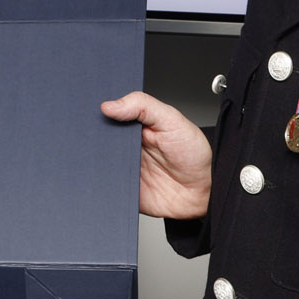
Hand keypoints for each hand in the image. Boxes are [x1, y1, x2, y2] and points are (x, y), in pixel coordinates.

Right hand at [101, 91, 212, 220]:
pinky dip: (101, 181)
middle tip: (104, 137)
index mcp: (136, 125)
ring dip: (96, 160)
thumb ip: (143, 106)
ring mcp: (123, 167)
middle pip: (99, 138)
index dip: (101, 112)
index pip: (110, 114)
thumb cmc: (193, 155)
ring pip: (97, 161)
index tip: (97, 111)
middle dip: (95, 136)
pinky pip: (104, 184)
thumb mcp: (172, 120)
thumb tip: (110, 105)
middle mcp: (127, 145)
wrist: (203, 193)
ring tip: (110, 157)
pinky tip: (109, 176)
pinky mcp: (122, 188)